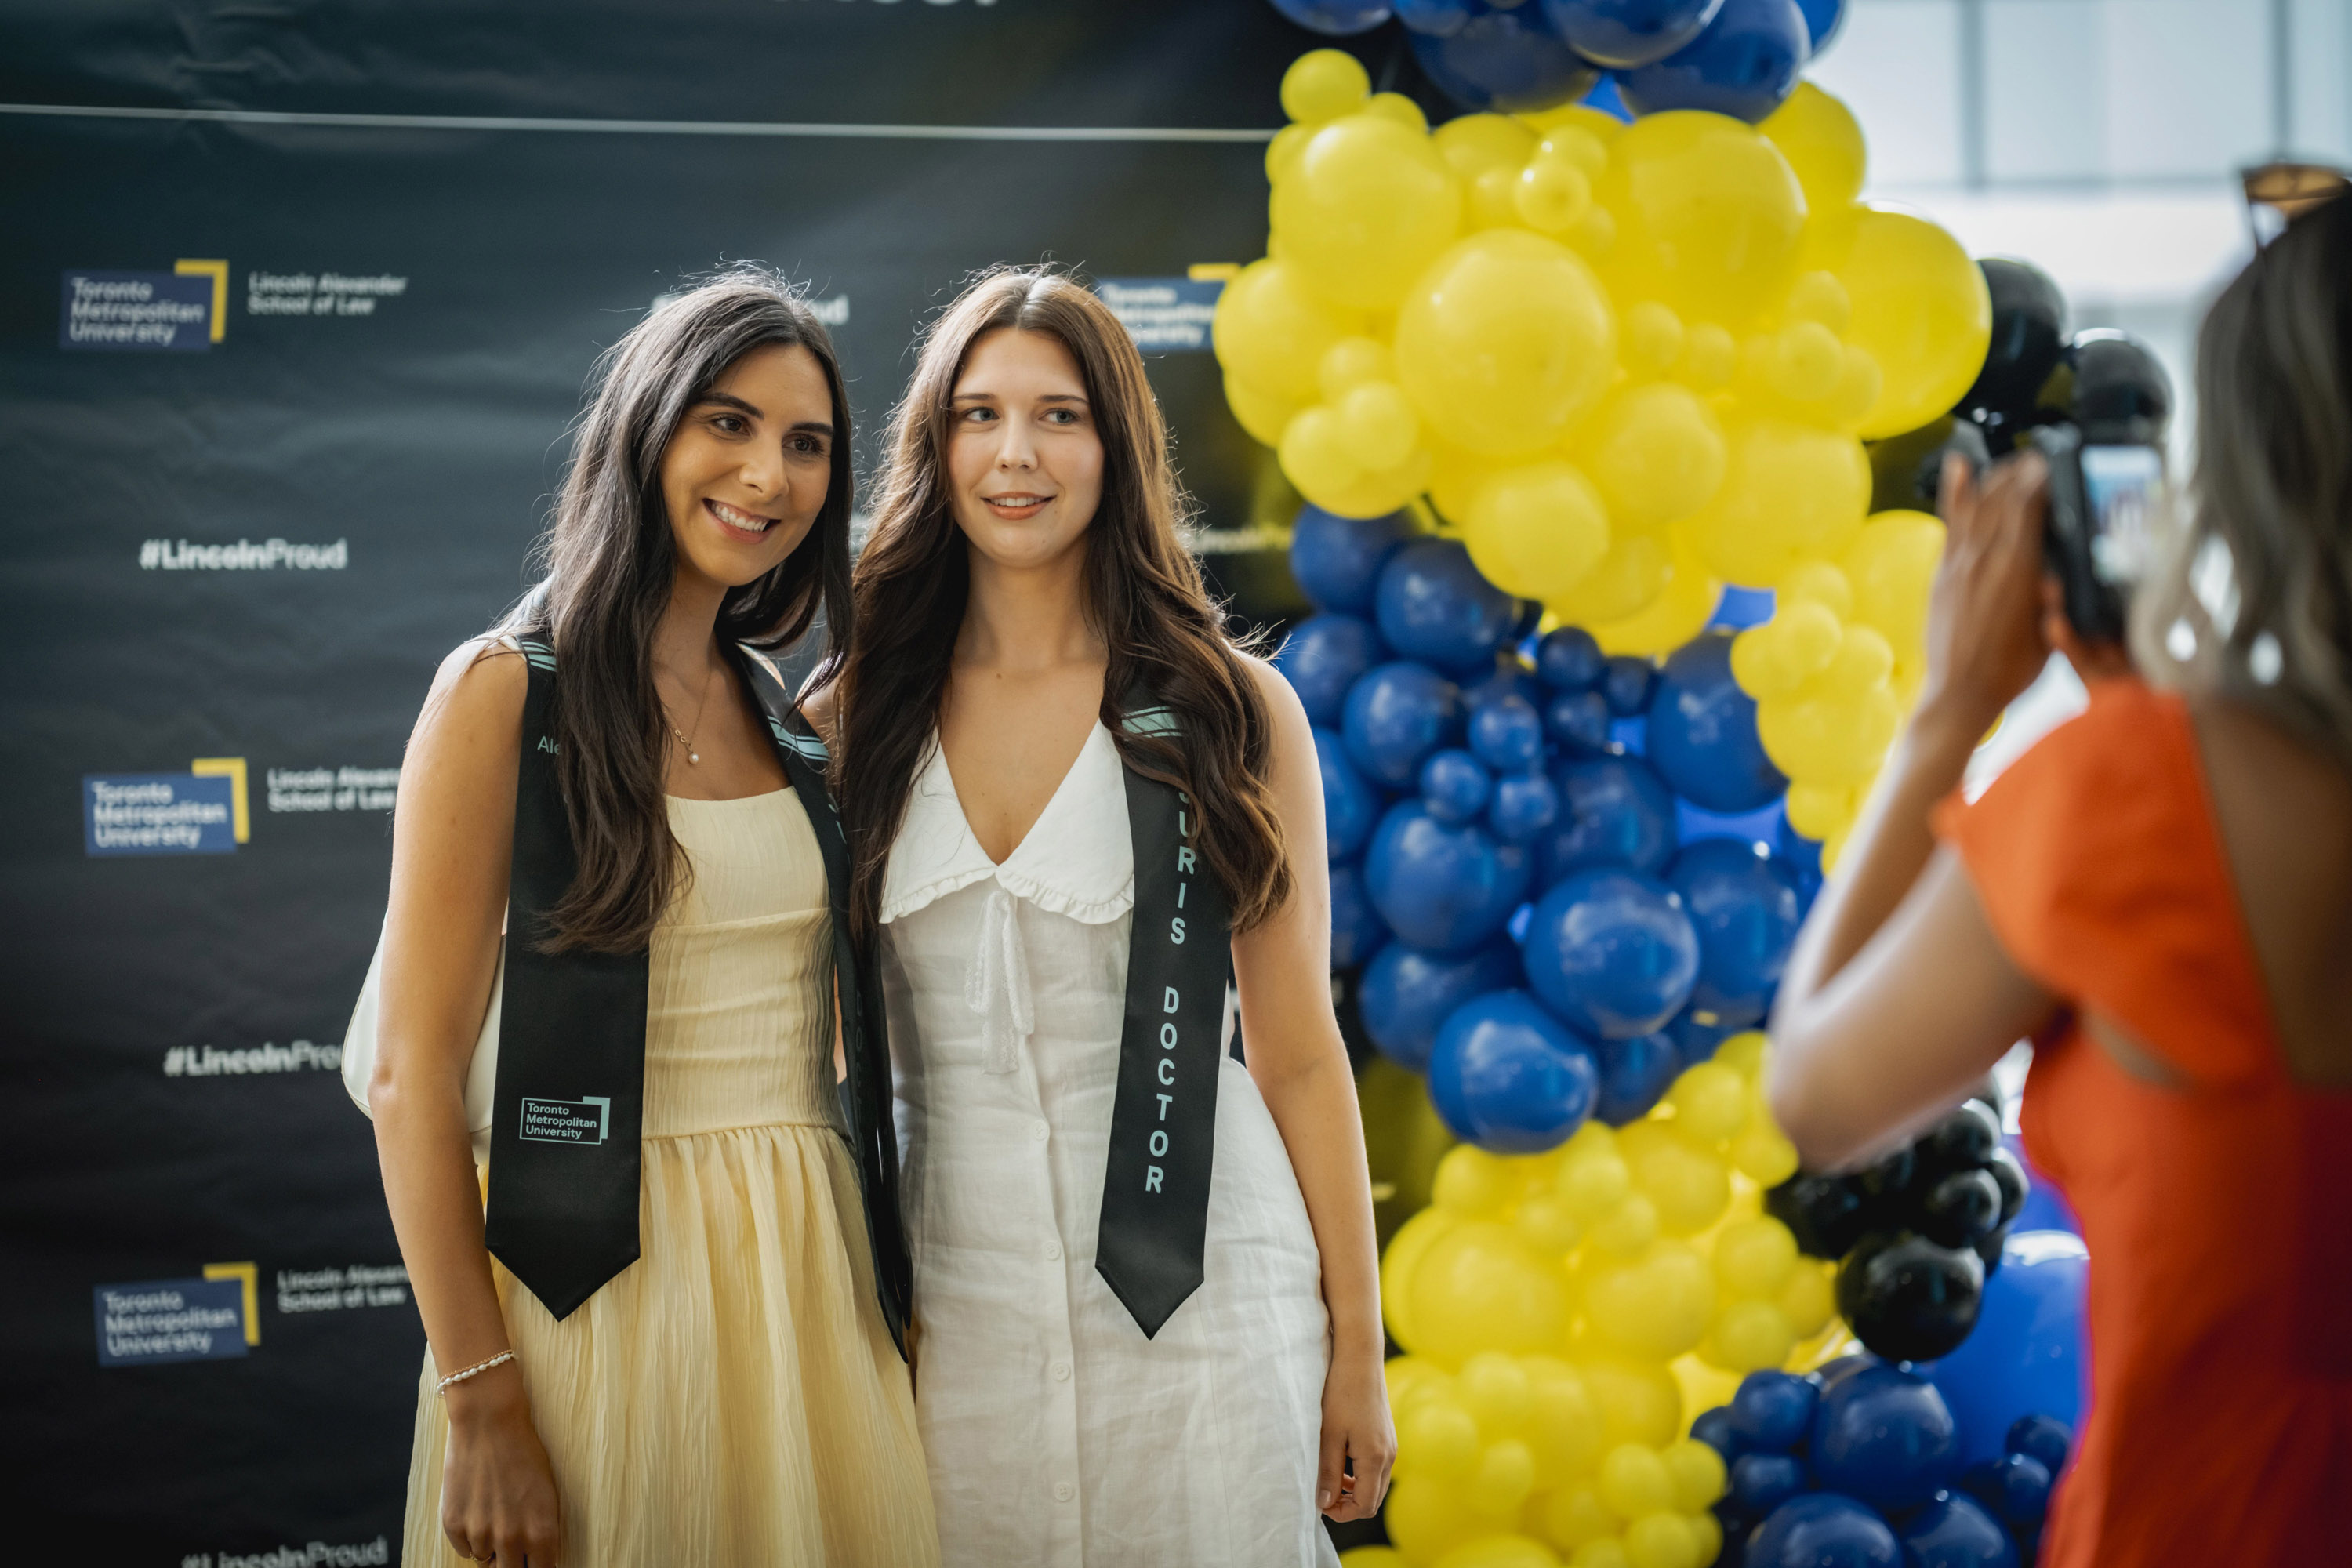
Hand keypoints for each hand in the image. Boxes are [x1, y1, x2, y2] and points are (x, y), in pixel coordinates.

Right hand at [441, 1365, 562, 1565]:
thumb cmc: (523, 1453)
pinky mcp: (454, 1525)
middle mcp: (511, 1538)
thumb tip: (534, 1557)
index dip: (536, 1565)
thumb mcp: (547, 1493)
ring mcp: (480, 1533)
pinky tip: (475, 1508)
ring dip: (488, 1545)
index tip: (531, 1559)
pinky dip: (469, 1536)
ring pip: (484, 1559)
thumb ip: (541, 1531)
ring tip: (492, 1511)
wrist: (489, 1423)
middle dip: (511, 1561)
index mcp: (542, 1532)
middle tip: (510, 1543)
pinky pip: (463, 1549)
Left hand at [1316, 1347, 1395, 1522]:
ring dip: (1354, 1490)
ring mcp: (1391, 1447)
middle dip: (1349, 1505)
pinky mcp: (1388, 1438)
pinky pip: (1377, 1469)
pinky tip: (1342, 1463)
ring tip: (1329, 1480)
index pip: (1364, 1506)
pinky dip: (1361, 1475)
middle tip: (1323, 1496)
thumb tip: (1324, 1504)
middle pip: (1373, 1500)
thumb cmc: (1340, 1394)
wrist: (1359, 1359)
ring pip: (1375, 1485)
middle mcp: (1389, 1456)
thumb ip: (1328, 1473)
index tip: (1320, 1504)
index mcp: (1375, 1458)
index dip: (1342, 1513)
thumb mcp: (1329, 1436)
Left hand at [1917, 451, 2055, 752]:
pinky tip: (1959, 466)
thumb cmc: (2010, 671)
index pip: (2031, 507)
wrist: (1959, 695)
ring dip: (1996, 477)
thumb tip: (2058, 565)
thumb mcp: (2051, 631)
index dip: (2042, 478)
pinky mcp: (1942, 573)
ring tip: (2013, 461)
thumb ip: (2054, 593)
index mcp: (2017, 571)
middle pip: (2004, 499)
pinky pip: (1951, 523)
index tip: (2054, 460)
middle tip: (2039, 455)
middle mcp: (1984, 560)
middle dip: (2022, 471)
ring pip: (1978, 505)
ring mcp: (1959, 564)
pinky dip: (1956, 492)